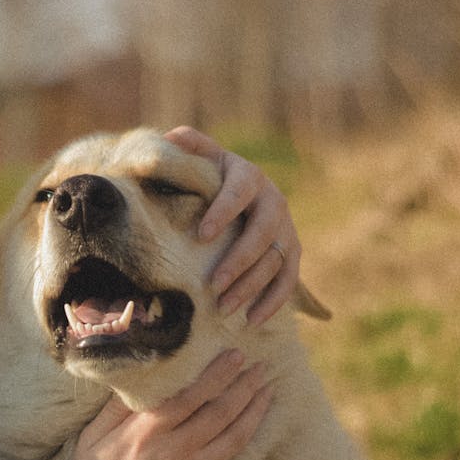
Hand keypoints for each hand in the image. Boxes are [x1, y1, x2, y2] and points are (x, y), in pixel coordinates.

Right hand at [65, 350, 270, 459]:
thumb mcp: (91, 438)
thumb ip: (115, 408)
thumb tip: (136, 380)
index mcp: (147, 431)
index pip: (191, 394)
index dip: (217, 374)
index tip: (235, 355)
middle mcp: (175, 449)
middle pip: (220, 411)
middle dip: (245, 386)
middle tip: (261, 368)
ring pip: (234, 437)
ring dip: (254, 412)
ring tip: (267, 393)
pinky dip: (251, 450)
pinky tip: (260, 433)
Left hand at [164, 126, 300, 324]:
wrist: (235, 191)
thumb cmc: (207, 177)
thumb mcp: (198, 159)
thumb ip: (187, 146)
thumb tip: (169, 138)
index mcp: (247, 176)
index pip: (239, 192)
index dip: (223, 211)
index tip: (202, 234)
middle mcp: (273, 201)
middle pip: (263, 233)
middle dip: (239, 260)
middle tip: (213, 284)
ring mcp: (285, 230)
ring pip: (275, 261)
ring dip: (252, 287)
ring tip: (225, 309)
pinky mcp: (290, 254)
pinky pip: (288, 281)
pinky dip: (273, 302)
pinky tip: (252, 321)